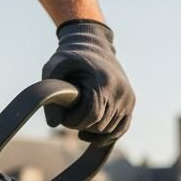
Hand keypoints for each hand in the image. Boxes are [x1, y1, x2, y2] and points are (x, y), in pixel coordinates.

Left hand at [41, 20, 133, 145]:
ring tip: (79, 119)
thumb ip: (49, 95)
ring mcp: (128, 100)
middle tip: (69, 117)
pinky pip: (120, 130)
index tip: (63, 118)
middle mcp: (121, 93)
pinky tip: (88, 134)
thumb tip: (54, 124)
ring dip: (92, 130)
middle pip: (100, 125)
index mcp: (104, 83)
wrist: (95, 44)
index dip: (75, 122)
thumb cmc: (71, 58)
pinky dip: (104, 136)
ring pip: (109, 131)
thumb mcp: (53, 68)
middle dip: (82, 125)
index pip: (92, 115)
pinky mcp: (131, 104)